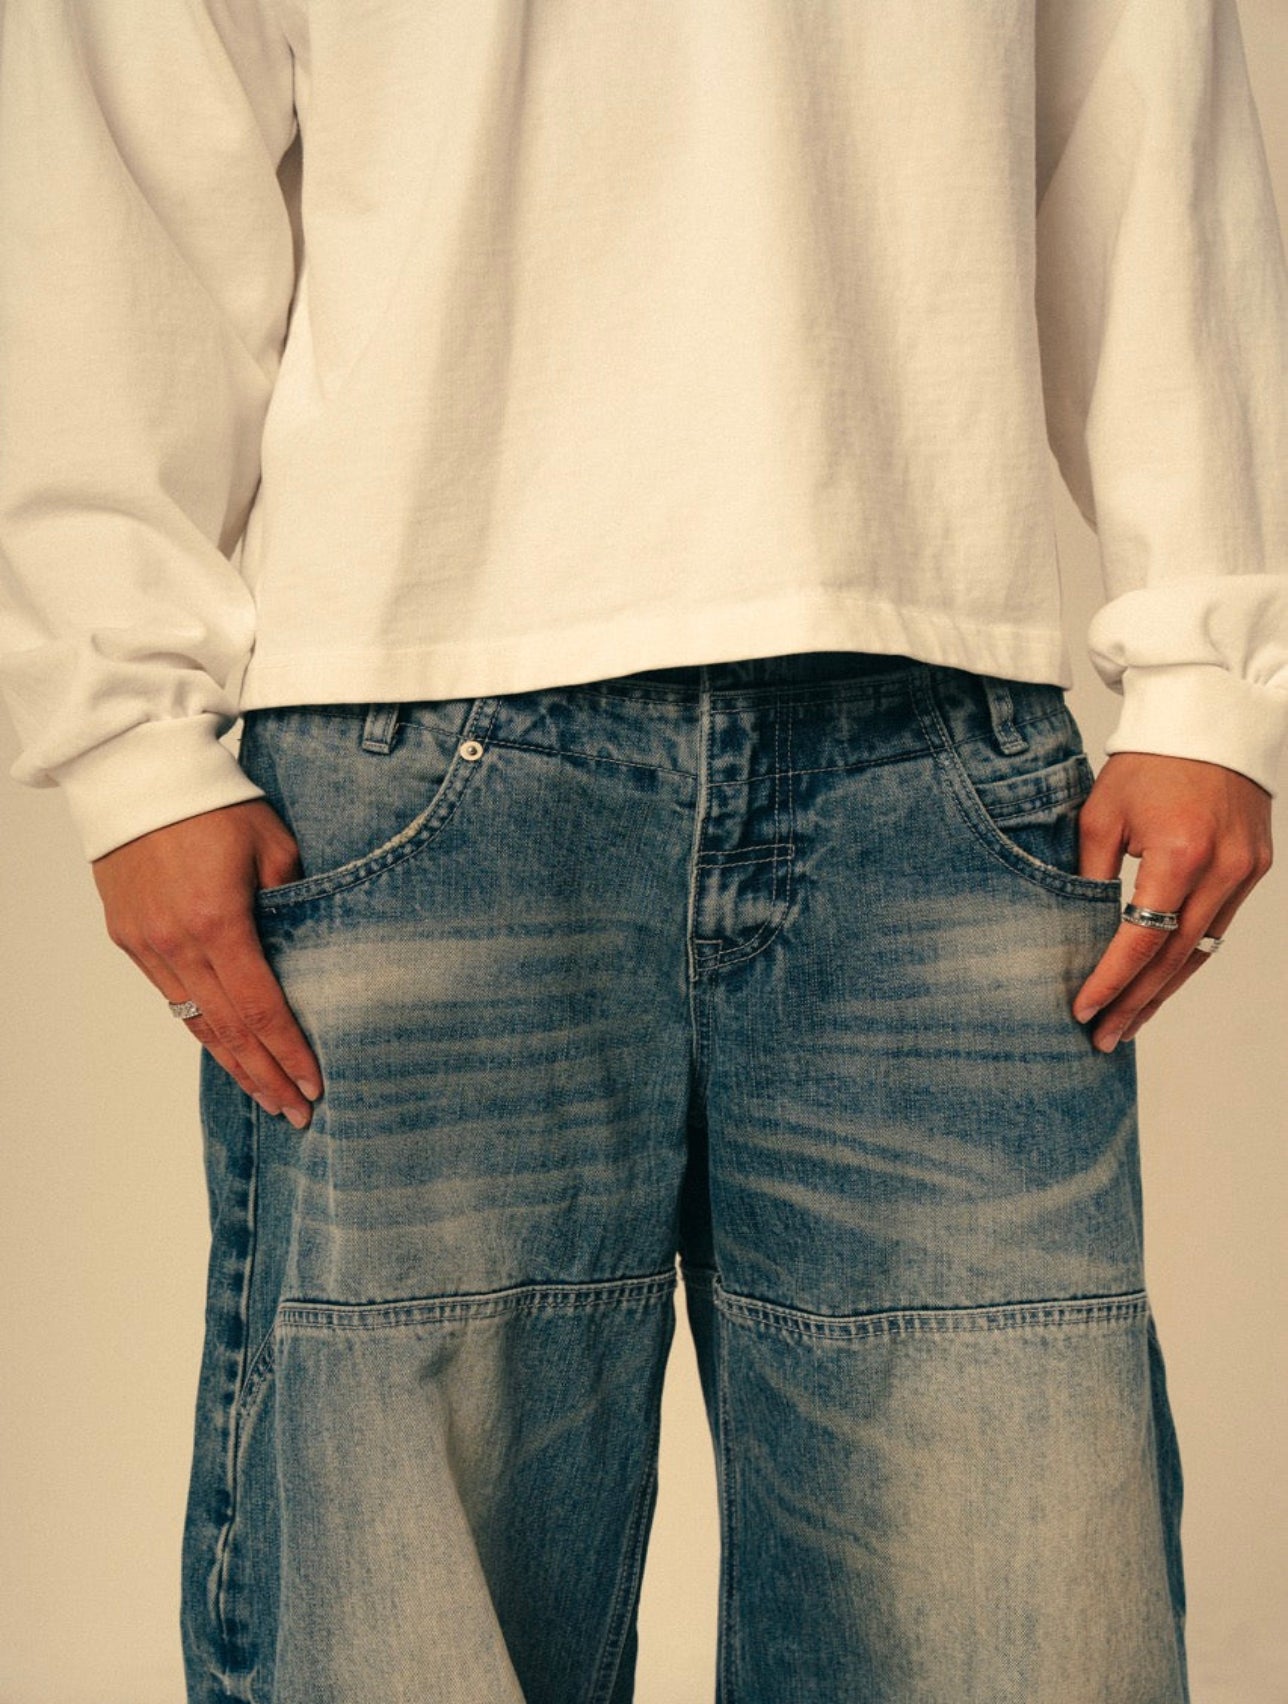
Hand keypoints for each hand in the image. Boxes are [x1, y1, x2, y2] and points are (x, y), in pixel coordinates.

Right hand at [91, 799, 323, 1127]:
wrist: (139, 775)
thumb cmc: (218, 802)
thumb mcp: (276, 846)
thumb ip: (298, 904)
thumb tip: (316, 949)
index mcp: (220, 922)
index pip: (262, 1008)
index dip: (289, 1052)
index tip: (315, 1084)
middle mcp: (178, 943)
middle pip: (228, 1031)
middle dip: (266, 1077)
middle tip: (296, 1114)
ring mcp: (147, 944)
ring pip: (196, 1022)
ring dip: (234, 1063)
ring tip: (266, 1096)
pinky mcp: (129, 938)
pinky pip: (171, 998)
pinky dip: (201, 1030)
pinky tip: (226, 1050)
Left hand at [1071, 752, 1273, 1049]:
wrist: (1209, 717)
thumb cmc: (1146, 762)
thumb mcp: (1101, 815)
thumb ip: (1089, 878)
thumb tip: (1072, 936)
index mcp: (1178, 854)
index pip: (1140, 939)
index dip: (1110, 981)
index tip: (1082, 1011)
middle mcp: (1220, 870)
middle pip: (1175, 959)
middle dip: (1135, 1003)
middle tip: (1102, 1039)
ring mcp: (1245, 872)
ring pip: (1201, 953)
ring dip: (1162, 993)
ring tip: (1128, 1025)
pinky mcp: (1255, 869)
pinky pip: (1218, 929)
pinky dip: (1188, 961)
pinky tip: (1161, 985)